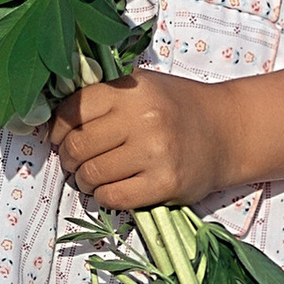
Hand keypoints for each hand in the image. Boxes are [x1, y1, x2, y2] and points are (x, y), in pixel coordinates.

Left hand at [48, 71, 242, 211]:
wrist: (228, 131)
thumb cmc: (178, 107)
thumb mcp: (143, 85)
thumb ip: (105, 95)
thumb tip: (56, 119)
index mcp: (132, 91)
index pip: (74, 110)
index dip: (58, 128)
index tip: (59, 138)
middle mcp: (143, 119)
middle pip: (77, 146)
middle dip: (68, 158)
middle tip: (75, 162)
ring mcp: (155, 153)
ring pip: (92, 175)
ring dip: (85, 181)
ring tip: (93, 177)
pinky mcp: (165, 184)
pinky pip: (113, 198)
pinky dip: (104, 197)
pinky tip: (113, 189)